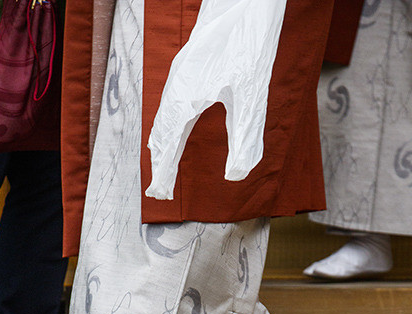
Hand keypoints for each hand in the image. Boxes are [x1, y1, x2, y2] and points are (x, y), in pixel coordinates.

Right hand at [146, 0, 287, 199]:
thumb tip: (236, 176)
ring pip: (161, 119)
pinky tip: (172, 130)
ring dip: (160, 147)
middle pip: (160, 135)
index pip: (169, 147)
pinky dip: (165, 126)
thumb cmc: (249, 44)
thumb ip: (245, 139)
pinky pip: (167, 105)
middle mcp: (175, 89)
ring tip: (160, 168)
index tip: (160, 196)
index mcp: (186, 99)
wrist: (244, 1)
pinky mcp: (186, 69)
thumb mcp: (252, 96)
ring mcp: (178, 77)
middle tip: (158, 192)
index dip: (164, 174)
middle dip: (159, 166)